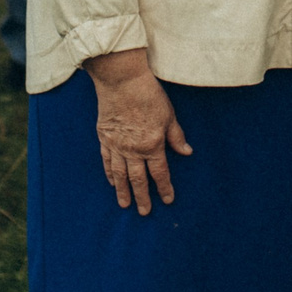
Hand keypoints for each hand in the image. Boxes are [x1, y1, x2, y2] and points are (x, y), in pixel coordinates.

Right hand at [84, 51, 191, 214]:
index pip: (160, 173)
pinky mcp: (104, 137)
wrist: (121, 80)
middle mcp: (133, 150)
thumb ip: (176, 136)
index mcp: (152, 145)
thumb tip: (187, 152)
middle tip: (144, 212)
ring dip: (123, 191)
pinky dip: (109, 174)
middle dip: (142, 197)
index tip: (168, 200)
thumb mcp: (169, 115)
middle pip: (138, 179)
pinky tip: (112, 182)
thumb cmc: (148, 95)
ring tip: (125, 205)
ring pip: (120, 174)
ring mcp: (116, 145)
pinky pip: (106, 161)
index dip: (165, 188)